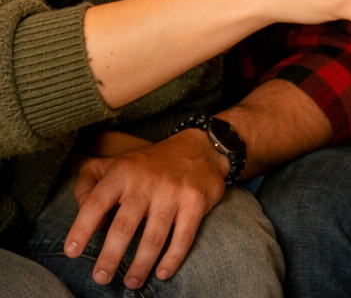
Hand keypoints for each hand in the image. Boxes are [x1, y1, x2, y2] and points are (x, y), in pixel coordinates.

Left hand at [64, 130, 227, 289]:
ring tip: (131, 282)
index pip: (96, 202)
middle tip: (101, 278)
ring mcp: (173, 191)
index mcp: (123, 171)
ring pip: (153, 237)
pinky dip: (173, 258)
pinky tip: (163, 272)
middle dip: (110, 257)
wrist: (199, 147)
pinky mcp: (196, 200)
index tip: (72, 252)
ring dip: (140, 265)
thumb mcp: (115, 162)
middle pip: (124, 226)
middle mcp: (147, 181)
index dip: (81, 228)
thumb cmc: (149, 164)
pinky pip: (183, 236)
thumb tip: (82, 214)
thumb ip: (88, 183)